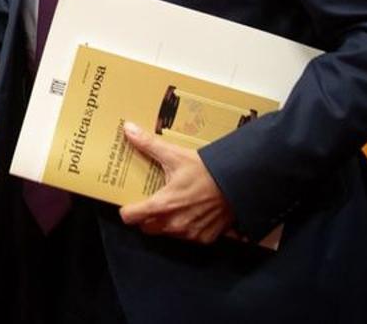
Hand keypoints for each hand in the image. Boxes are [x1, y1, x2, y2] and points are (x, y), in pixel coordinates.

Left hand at [117, 122, 233, 243]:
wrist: (239, 182)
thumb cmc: (206, 170)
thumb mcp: (175, 155)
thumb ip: (148, 144)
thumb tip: (128, 129)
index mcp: (162, 205)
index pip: (130, 217)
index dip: (127, 209)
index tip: (130, 202)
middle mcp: (175, 224)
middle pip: (146, 227)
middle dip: (145, 217)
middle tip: (151, 202)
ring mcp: (190, 234)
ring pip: (166, 233)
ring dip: (165, 223)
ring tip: (172, 205)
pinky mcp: (205, 238)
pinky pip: (188, 238)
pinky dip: (186, 228)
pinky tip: (190, 212)